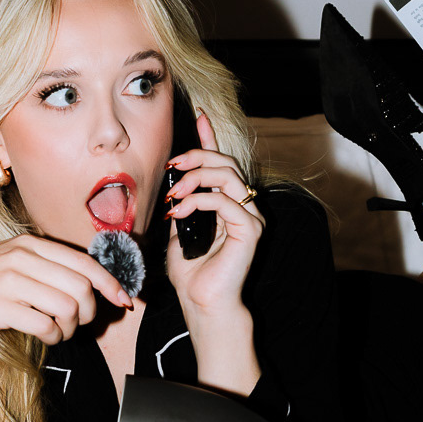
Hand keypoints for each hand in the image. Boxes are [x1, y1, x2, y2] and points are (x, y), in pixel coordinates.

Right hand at [0, 234, 132, 349]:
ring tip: (61, 331)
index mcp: (30, 243)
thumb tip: (92, 283)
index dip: (111, 283)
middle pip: (82, 286)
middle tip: (81, 323)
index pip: (84, 261)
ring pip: (68, 306)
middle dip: (90, 311)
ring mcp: (10, 281)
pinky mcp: (0, 306)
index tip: (123, 300)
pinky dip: (54, 336)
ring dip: (72, 327)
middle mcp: (22, 257)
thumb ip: (47, 266)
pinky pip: (46, 325)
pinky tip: (47, 336)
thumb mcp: (13, 262)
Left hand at [165, 110, 263, 323]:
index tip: (200, 116)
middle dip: (196, 156)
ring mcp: (251, 217)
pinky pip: (224, 200)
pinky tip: (180, 213)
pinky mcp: (250, 229)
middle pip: (226, 162)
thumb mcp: (180, 231)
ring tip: (174, 194)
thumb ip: (183, 205)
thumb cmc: (193, 275)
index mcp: (230, 204)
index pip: (223, 163)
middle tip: (171, 166)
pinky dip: (198, 201)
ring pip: (228, 175)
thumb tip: (173, 184)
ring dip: (195, 177)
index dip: (211, 138)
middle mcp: (245, 207)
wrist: (203, 306)